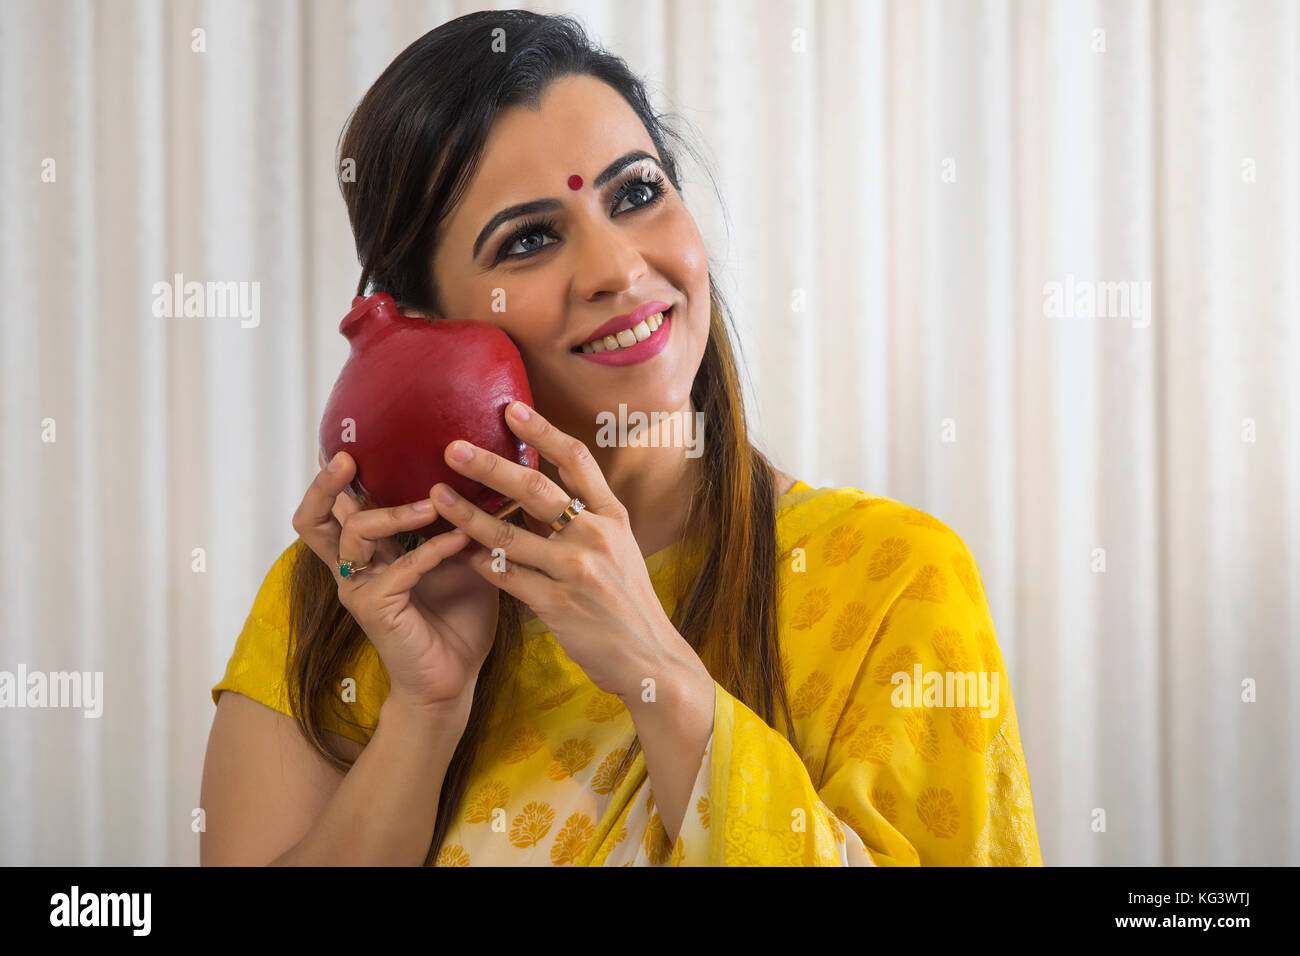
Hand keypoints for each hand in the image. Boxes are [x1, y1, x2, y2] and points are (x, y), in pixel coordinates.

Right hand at [292, 450, 500, 718]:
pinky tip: (460, 542)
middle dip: (326, 484)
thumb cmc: (457, 617)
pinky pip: (400, 568)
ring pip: (355, 532)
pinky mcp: (375, 609)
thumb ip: (457, 521)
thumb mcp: (459, 558)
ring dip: (395, 512)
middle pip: (313, 518)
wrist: (454, 679)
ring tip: (432, 503)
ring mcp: (360, 588)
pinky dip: (432, 549)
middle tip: (349, 458)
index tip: (350, 442)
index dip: (332, 477)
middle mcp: (354, 567)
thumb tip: (485, 475)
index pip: (332, 507)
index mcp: (367, 552)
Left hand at [429, 401, 686, 699]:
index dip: (543, 431)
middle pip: (536, 488)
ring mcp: (576, 570)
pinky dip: (478, 562)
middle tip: (452, 447)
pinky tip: (453, 551)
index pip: (577, 460)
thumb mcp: (618, 551)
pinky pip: (507, 576)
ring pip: (509, 534)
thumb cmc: (627, 604)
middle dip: (490, 465)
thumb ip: (582, 522)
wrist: (650, 660)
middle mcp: (596, 536)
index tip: (510, 409)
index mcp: (613, 517)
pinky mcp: (557, 604)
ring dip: (467, 514)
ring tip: (437, 497)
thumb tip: (533, 494)